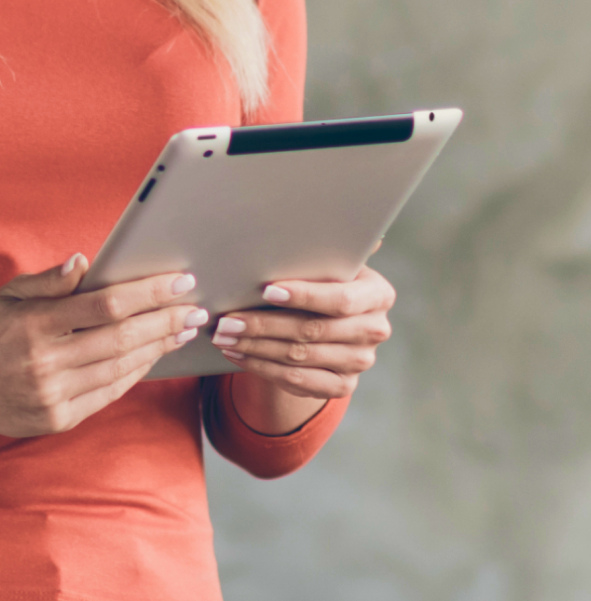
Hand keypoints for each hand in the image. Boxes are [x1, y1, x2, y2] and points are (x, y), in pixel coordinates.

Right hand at [0, 254, 206, 437]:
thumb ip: (47, 281)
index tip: (179, 281)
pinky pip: (107, 394)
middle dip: (165, 321)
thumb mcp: (5, 296)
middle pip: (121, 338)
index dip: (148, 293)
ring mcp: (51, 394)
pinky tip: (150, 357)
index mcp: (33, 323)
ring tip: (181, 331)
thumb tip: (84, 262)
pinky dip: (133, 374)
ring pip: (120, 369)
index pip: (104, 305)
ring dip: (157, 348)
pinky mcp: (56, 419)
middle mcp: (44, 361)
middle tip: (194, 309)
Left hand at [210, 262, 394, 400]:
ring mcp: (361, 361)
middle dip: (263, 325)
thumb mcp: (327, 265)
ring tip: (223, 336)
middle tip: (226, 321)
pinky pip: (298, 380)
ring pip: (299, 357)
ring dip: (255, 347)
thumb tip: (312, 215)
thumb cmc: (321, 283)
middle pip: (312, 330)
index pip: (340, 299)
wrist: (327, 323)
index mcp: (378, 294)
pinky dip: (262, 367)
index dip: (304, 296)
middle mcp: (375, 330)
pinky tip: (237, 354)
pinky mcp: (343, 385)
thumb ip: (323, 249)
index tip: (266, 290)